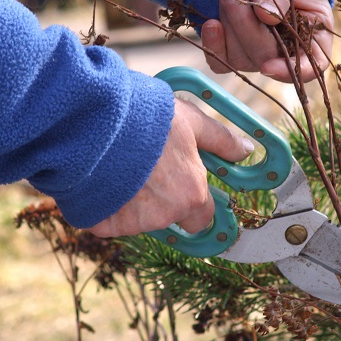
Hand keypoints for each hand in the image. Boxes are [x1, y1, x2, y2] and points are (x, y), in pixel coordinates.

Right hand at [86, 98, 252, 236]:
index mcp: (191, 194)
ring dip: (131, 199)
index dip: (194, 203)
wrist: (94, 120)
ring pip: (136, 218)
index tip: (184, 189)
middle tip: (148, 173)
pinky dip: (105, 203)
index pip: (203, 217)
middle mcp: (164, 215)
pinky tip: (101, 177)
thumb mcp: (190, 121)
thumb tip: (246, 150)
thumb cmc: (145, 117)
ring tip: (120, 164)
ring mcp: (131, 223)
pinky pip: (106, 219)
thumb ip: (220, 139)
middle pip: (168, 220)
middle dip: (161, 204)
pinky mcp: (101, 223)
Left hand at [201, 0, 332, 82]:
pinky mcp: (235, 52)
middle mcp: (288, 52)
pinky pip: (221, 61)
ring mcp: (259, 55)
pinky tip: (211, 25)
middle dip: (247, 28)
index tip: (267, 67)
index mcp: (314, 36)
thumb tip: (264, 15)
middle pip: (266, 58)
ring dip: (230, 26)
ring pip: (241, 59)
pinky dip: (213, 45)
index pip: (310, 67)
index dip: (288, 71)